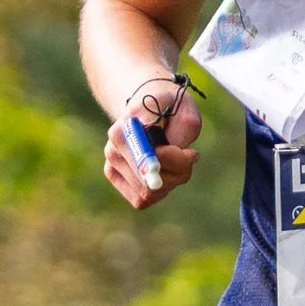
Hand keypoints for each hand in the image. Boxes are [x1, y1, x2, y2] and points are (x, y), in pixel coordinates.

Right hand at [102, 79, 202, 209]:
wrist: (150, 106)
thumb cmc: (170, 108)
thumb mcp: (184, 112)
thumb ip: (178, 134)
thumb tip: (161, 156)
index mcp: (124, 130)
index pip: (152, 163)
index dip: (177, 162)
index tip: (192, 153)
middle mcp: (113, 150)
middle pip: (152, 184)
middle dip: (178, 173)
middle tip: (190, 155)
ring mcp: (112, 166)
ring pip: (148, 194)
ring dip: (171, 181)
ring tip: (177, 160)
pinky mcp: (117, 180)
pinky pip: (142, 199)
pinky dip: (160, 190)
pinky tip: (165, 172)